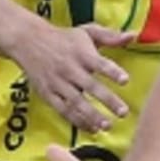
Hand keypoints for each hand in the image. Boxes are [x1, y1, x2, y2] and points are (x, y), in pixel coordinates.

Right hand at [6, 19, 133, 133]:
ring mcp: (58, 83)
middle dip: (108, 100)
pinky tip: (91, 129)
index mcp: (83, 54)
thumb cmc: (64, 38)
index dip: (113, 72)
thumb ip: (110, 36)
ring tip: (107, 126)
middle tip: (123, 112)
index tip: (125, 80)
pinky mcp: (48, 94)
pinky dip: (76, 121)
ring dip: (92, 116)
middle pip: (91, 87)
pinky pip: (63, 110)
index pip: (100, 64)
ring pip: (76, 102)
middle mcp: (70, 69)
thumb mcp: (87, 32)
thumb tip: (132, 36)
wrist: (27, 41)